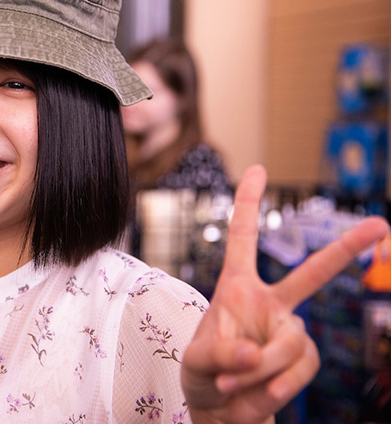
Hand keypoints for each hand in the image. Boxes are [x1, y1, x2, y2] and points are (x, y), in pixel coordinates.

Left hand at [181, 165, 388, 423]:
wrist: (221, 410)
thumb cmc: (204, 375)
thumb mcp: (196, 362)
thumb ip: (221, 354)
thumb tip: (257, 352)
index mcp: (236, 288)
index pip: (244, 239)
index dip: (249, 204)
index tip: (260, 170)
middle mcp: (269, 303)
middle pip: (312, 273)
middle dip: (347, 249)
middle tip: (381, 224)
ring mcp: (289, 330)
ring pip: (290, 341)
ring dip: (261, 368)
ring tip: (234, 383)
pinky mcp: (301, 359)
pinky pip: (299, 367)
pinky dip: (277, 383)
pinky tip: (260, 392)